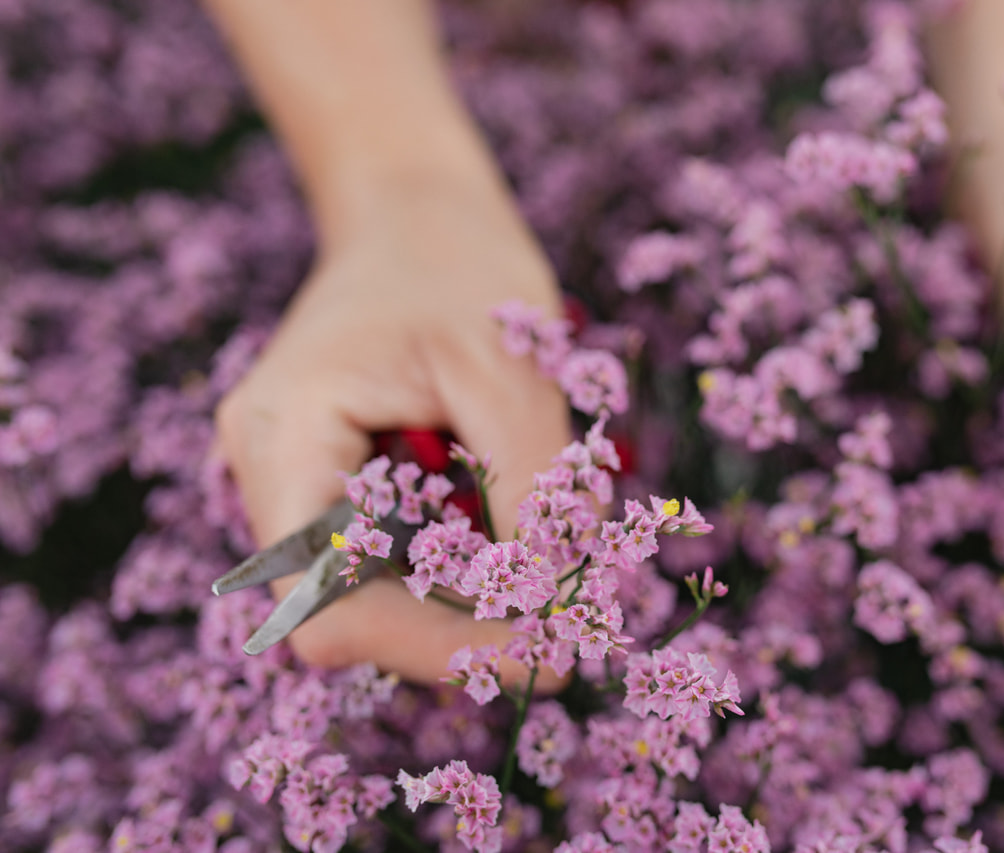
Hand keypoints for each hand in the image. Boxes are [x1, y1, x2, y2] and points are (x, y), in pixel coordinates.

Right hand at [215, 175, 570, 682]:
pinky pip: (390, 563)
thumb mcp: (511, 367)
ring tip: (555, 583)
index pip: (330, 604)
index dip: (435, 646)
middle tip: (568, 634)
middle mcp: (269, 474)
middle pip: (350, 615)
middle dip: (460, 634)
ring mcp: (294, 484)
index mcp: (285, 437)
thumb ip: (533, 487)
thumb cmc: (458, 265)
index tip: (544, 651)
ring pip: (374, 599)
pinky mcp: (332, 488)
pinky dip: (459, 572)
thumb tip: (553, 601)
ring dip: (466, 606)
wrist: (415, 213)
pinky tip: (518, 548)